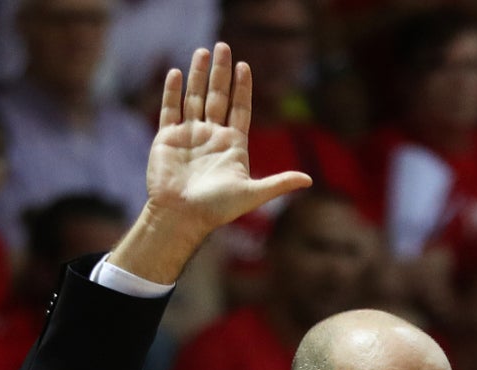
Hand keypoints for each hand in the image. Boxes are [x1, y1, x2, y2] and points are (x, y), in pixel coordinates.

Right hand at [110, 45, 312, 282]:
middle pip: (217, 97)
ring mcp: (189, 136)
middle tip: (222, 46)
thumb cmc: (217, 209)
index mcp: (232, 144)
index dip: (242, 87)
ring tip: (202, 51)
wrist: (181, 218)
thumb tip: (309, 180)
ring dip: (198, 75)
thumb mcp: (253, 194)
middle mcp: (211, 136)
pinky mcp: (167, 139)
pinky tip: (177, 73)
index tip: (244, 65)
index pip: (240, 108)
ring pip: (194, 98)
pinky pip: (171, 110)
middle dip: (220, 72)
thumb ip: (279, 183)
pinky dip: (173, 92)